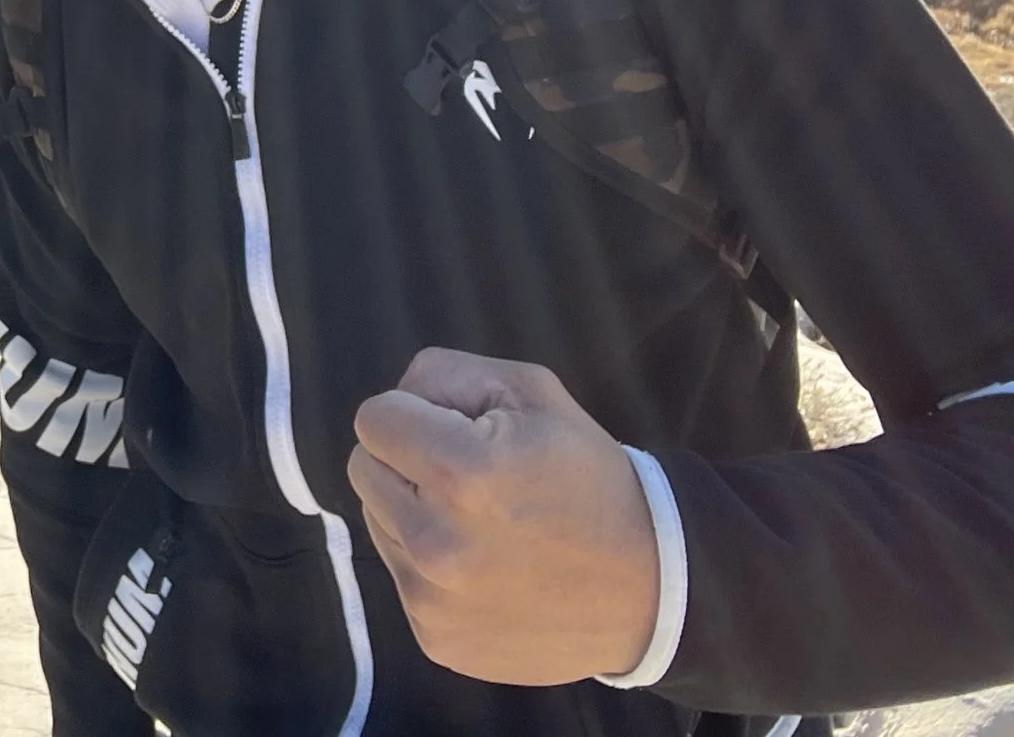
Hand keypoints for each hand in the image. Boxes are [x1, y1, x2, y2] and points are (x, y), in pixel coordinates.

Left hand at [347, 348, 659, 685]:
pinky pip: (401, 577)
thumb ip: (446, 374)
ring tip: (480, 520)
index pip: (373, 419)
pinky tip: (485, 565)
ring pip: (377, 521)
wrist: (649, 588)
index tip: (452, 428)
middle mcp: (433, 542)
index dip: (412, 413)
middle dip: (405, 459)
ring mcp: (431, 600)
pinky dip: (428, 565)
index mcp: (459, 471)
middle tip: (468, 474)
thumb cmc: (588, 477)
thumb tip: (397, 398)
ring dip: (413, 511)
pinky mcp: (435, 640)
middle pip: (364, 468)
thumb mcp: (532, 391)